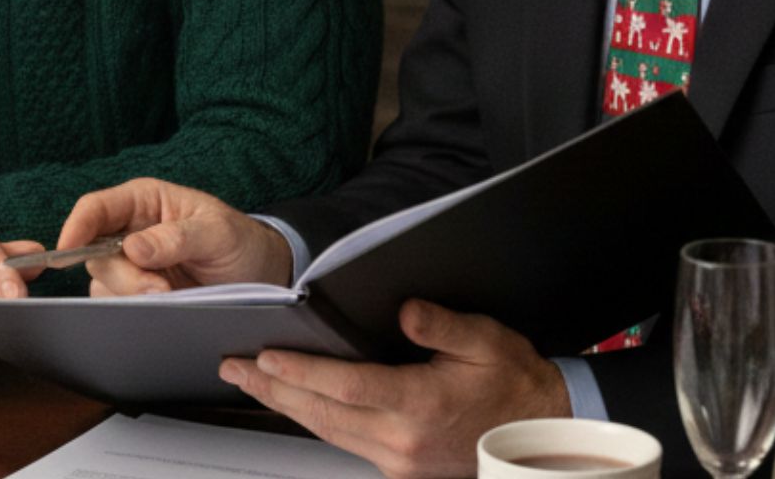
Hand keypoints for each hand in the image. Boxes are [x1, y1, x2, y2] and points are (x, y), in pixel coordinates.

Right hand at [58, 178, 291, 295]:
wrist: (261, 276)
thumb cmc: (240, 242)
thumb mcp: (218, 232)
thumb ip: (177, 237)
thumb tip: (133, 248)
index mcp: (143, 202)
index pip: (95, 208)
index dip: (76, 227)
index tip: (66, 252)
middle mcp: (129, 231)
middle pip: (94, 252)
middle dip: (122, 275)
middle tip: (159, 288)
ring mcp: (131, 265)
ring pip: (102, 282)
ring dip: (130, 295)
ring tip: (170, 296)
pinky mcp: (138, 293)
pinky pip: (115, 304)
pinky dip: (132, 311)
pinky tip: (161, 307)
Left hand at [218, 299, 570, 477]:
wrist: (543, 436)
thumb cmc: (515, 383)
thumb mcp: (488, 342)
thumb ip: (443, 326)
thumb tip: (403, 311)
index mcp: (421, 405)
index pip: (345, 386)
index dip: (300, 371)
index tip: (263, 355)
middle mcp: (403, 440)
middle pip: (321, 413)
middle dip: (272, 388)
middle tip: (231, 367)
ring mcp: (399, 461)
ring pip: (327, 431)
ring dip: (285, 405)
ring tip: (250, 380)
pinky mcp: (399, 470)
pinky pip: (344, 442)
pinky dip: (314, 420)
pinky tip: (294, 401)